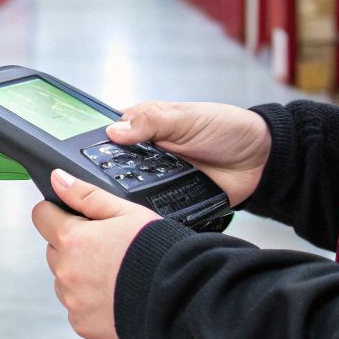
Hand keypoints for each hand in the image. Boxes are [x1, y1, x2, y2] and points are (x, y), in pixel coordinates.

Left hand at [33, 169, 161, 338]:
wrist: (179, 298)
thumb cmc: (158, 253)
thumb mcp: (126, 211)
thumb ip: (85, 194)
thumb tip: (58, 179)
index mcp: (72, 239)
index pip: (42, 216)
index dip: (58, 213)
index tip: (73, 217)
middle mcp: (66, 271)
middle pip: (54, 250)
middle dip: (72, 245)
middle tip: (106, 248)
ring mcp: (72, 300)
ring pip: (63, 280)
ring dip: (79, 275)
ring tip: (114, 274)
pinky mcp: (82, 324)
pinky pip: (76, 307)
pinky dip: (89, 302)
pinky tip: (114, 295)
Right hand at [106, 100, 271, 206]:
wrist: (262, 161)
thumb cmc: (226, 129)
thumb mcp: (187, 117)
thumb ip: (151, 121)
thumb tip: (113, 131)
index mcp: (143, 127)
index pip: (105, 136)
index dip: (90, 146)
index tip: (75, 159)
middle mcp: (145, 155)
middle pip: (111, 169)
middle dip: (103, 179)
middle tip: (92, 190)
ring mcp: (156, 180)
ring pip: (127, 193)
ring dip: (123, 200)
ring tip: (110, 210)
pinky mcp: (170, 202)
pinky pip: (150, 211)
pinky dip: (145, 215)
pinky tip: (136, 221)